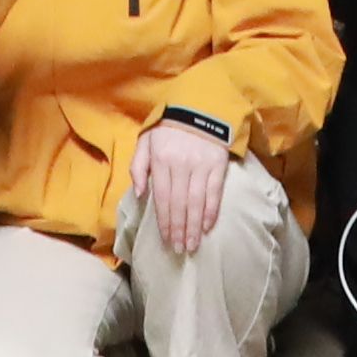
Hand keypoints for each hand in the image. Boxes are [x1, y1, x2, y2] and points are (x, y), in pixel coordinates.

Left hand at [133, 122, 232, 258]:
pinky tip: (208, 226)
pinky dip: (211, 211)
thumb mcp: (145, 141)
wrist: (199, 107)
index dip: (164, 222)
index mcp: (161, 161)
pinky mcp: (218, 165)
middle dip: (179, 229)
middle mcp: (180, 165)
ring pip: (196, 202)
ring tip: (193, 245)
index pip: (162, 198)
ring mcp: (201, 166)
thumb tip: (139, 193)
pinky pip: (214, 192)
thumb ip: (138, 166)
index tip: (167, 240)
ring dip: (194, 226)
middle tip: (180, 249)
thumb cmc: (168, 128)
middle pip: (179, 204)